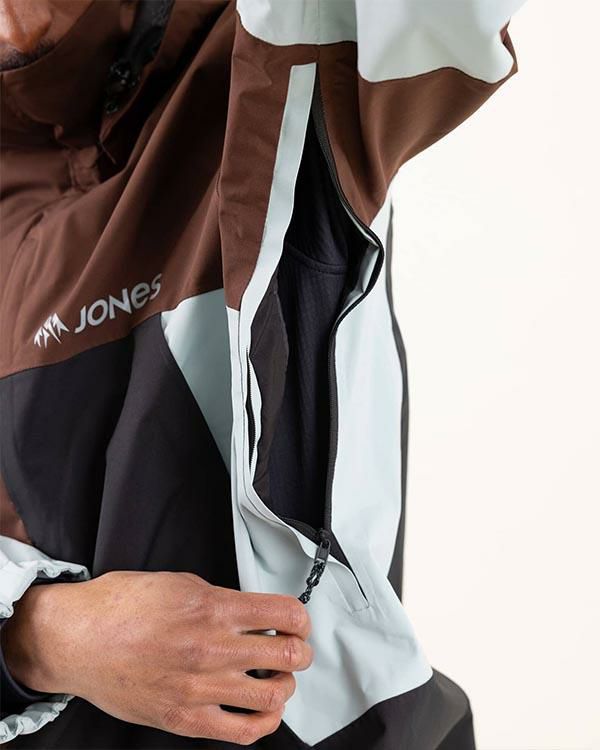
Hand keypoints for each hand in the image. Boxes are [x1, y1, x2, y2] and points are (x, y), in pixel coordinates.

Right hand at [1, 571, 312, 744]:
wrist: (78, 638)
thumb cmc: (122, 606)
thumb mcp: (180, 583)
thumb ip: (221, 599)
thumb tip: (253, 611)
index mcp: (213, 607)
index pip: (286, 613)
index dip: (302, 618)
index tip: (298, 622)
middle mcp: (212, 648)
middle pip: (290, 655)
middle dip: (301, 652)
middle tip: (295, 649)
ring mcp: (200, 687)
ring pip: (273, 695)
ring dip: (285, 685)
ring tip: (277, 677)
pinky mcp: (185, 719)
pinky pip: (242, 732)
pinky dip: (263, 722)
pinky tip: (261, 710)